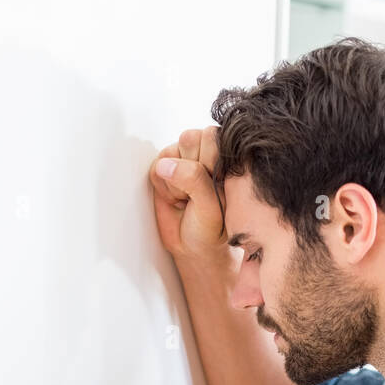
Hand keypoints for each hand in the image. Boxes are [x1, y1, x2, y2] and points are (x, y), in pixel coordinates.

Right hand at [149, 126, 229, 265]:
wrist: (194, 248)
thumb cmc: (211, 228)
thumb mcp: (210, 205)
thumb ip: (194, 180)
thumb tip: (166, 165)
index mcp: (227, 158)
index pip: (212, 136)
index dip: (208, 160)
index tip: (213, 184)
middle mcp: (206, 154)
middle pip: (190, 138)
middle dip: (191, 168)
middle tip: (198, 193)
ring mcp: (184, 160)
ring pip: (171, 152)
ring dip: (176, 179)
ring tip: (187, 197)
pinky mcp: (166, 169)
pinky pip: (157, 167)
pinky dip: (163, 186)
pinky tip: (175, 199)